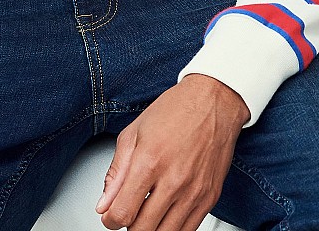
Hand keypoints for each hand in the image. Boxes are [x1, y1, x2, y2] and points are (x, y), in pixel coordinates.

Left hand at [96, 74, 249, 230]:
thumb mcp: (134, 132)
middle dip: (129, 225)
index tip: (110, 215)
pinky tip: (166, 212)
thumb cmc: (176, 110)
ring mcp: (194, 192)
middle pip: (142, 230)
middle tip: (128, 211)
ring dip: (151, 228)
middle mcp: (174, 180)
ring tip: (146, 212)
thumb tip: (104, 203)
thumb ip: (117, 171)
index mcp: (150, 161)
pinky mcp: (210, 197)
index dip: (110, 219)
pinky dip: (172, 228)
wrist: (214, 100)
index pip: (122, 214)